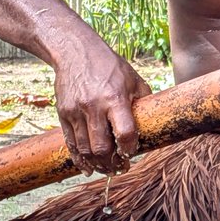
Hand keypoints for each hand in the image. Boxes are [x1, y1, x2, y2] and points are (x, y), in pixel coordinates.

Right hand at [54, 40, 151, 174]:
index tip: (132, 153)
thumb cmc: (108, 65)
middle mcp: (94, 107)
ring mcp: (76, 111)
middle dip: (112, 164)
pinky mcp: (63, 114)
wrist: (74, 52)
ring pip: (85, 149)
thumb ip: (143, 100)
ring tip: (107, 169)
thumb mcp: (132, 78)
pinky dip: (79, 159)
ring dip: (97, 165)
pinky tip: (87, 167)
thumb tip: (155, 120)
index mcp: (115, 98)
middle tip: (120, 168)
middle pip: (102, 148)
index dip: (130, 149)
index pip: (124, 133)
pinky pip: (71, 144)